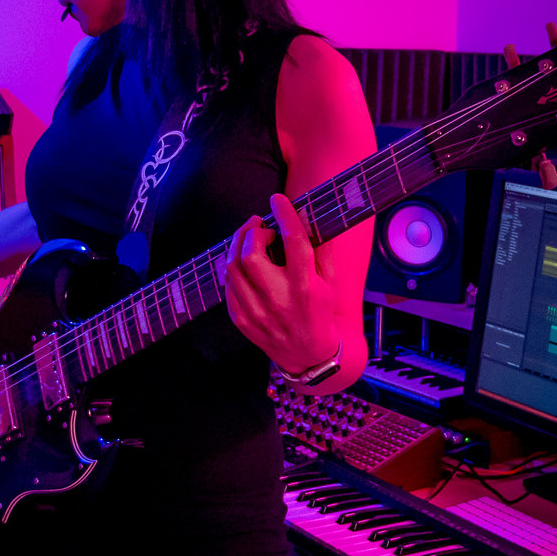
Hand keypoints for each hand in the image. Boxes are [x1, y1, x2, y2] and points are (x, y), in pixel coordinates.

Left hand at [223, 194, 339, 374]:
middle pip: (251, 253)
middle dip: (253, 232)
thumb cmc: (320, 312)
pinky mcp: (241, 319)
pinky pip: (228, 284)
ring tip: (249, 239)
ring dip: (238, 245)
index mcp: (306, 286)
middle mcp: (279, 299)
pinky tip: (243, 263)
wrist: (308, 355)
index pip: (293, 241)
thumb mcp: (328, 282)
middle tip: (261, 227)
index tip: (277, 200)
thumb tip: (307, 216)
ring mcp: (257, 311)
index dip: (284, 214)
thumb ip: (320, 249)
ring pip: (232, 267)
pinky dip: (233, 267)